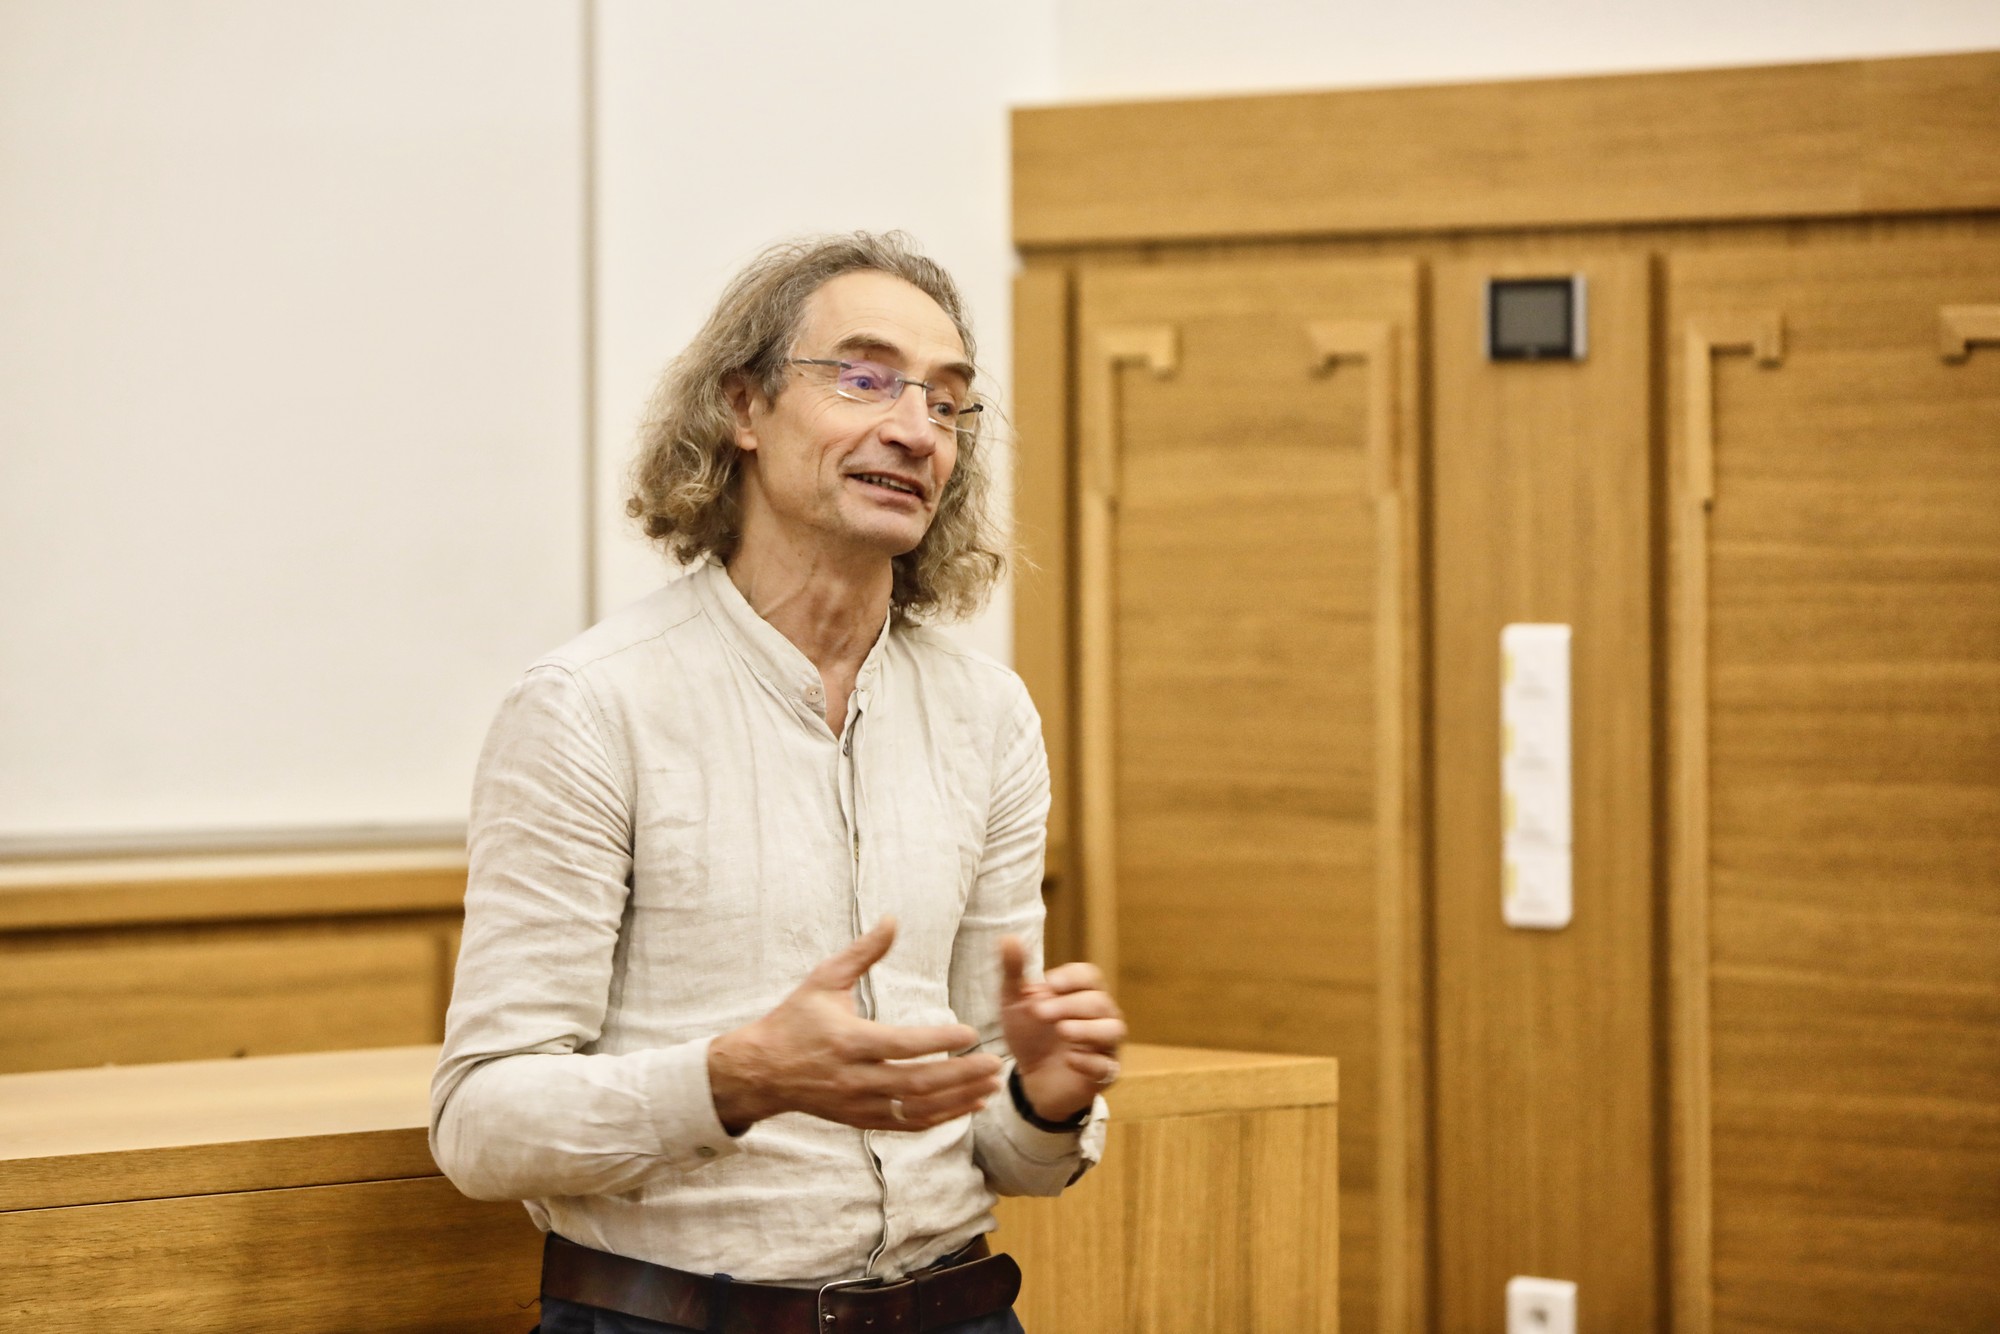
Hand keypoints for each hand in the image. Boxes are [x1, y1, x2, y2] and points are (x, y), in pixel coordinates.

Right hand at [707, 917, 1003, 1134]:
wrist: (762, 1071)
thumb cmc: (795, 1019)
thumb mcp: (824, 980)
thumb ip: (862, 953)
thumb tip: (893, 920)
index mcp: (849, 1041)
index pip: (902, 1044)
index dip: (938, 1040)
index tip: (970, 1033)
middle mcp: (855, 1078)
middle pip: (917, 1082)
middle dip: (961, 1075)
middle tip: (995, 1064)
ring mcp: (859, 1104)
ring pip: (917, 1108)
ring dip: (958, 1099)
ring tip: (991, 1086)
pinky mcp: (861, 1120)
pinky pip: (907, 1124)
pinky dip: (940, 1118)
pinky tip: (968, 1105)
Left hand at [998, 936, 1124, 1124]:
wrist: (1030, 1079)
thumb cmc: (1029, 1034)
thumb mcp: (1014, 1002)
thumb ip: (1014, 972)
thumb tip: (1008, 937)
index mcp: (1081, 994)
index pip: (1089, 976)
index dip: (1072, 977)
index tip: (1048, 983)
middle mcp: (1100, 1016)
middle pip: (1099, 1001)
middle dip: (1069, 1005)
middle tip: (1039, 1012)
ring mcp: (1106, 1046)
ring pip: (1113, 1030)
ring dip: (1088, 1029)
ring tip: (1062, 1030)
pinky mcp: (1103, 1075)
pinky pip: (1106, 1067)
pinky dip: (1090, 1062)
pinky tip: (1070, 1060)